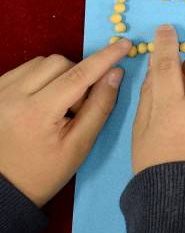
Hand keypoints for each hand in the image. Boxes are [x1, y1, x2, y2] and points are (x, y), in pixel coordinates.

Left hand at [0, 39, 129, 205]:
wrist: (3, 189)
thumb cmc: (44, 171)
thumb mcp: (80, 145)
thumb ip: (100, 106)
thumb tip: (116, 72)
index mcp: (37, 113)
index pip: (79, 75)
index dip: (105, 57)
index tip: (125, 44)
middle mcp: (13, 96)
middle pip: (59, 63)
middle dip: (78, 76)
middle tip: (77, 106)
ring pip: (41, 63)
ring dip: (59, 75)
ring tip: (57, 105)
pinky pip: (24, 69)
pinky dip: (41, 77)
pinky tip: (42, 100)